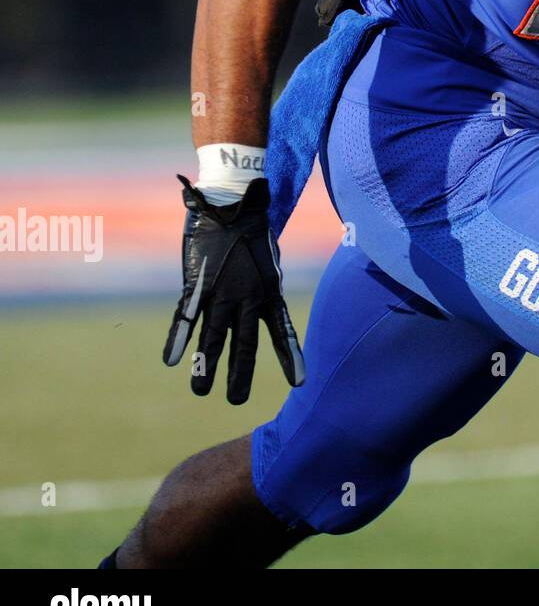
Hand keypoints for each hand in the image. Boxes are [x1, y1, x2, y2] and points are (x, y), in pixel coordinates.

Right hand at [163, 176, 305, 403]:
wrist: (233, 204)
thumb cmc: (253, 236)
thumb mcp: (269, 266)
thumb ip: (265, 293)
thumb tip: (265, 316)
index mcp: (269, 293)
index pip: (282, 331)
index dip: (291, 356)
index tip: (300, 382)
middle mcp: (247, 297)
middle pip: (245, 344)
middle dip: (240, 373)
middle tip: (237, 401)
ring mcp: (221, 292)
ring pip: (213, 336)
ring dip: (206, 365)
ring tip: (201, 391)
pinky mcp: (197, 284)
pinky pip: (186, 316)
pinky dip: (178, 338)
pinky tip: (171, 360)